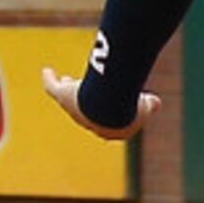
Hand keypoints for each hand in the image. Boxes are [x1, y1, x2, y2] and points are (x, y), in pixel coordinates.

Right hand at [42, 67, 156, 140]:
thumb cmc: (129, 109)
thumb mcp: (144, 105)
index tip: (108, 105)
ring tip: (67, 80)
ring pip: (70, 99)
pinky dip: (50, 79)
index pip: (105, 126)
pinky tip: (47, 71)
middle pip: (85, 112)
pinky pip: (53, 87)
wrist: (109, 107)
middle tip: (84, 94)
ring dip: (70, 89)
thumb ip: (149, 104)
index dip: (107, 116)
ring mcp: (73, 109)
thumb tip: (156, 103)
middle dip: (84, 103)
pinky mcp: (62, 96)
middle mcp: (88, 123)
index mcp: (108, 132)